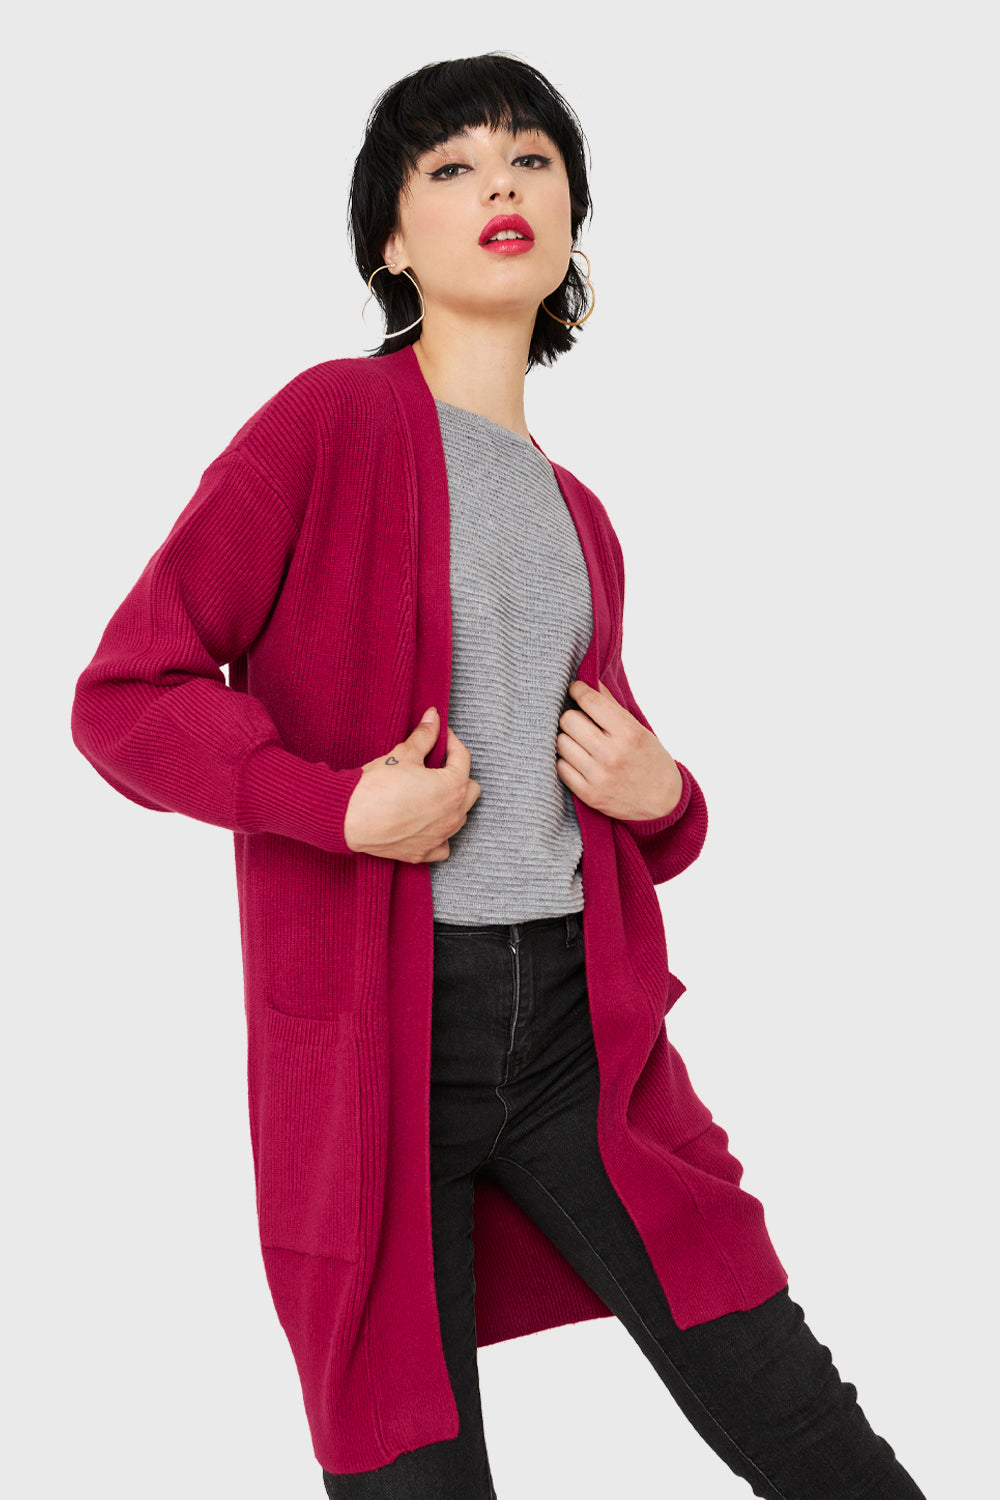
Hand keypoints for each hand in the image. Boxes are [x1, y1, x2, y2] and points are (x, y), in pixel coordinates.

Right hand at [343, 708, 481, 861]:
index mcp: (452, 787)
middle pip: (471, 789)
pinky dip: (440, 834)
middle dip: (458, 774)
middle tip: (438, 765)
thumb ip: (424, 736)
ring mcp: (440, 836)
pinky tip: (428, 824)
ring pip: (460, 817)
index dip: (451, 742)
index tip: (441, 735)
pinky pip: (443, 845)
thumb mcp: (403, 754)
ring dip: (452, 803)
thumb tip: (433, 717)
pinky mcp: (423, 852)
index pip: (463, 758)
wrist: (350, 818)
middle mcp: (453, 815)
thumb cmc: (377, 786)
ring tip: (432, 792)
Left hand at [556, 679, 682, 821]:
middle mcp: (612, 754)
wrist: (663, 804)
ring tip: (580, 742)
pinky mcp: (588, 794)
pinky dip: (566, 761)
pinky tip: (578, 760)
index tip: (576, 690)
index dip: (577, 690)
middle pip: (568, 720)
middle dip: (573, 716)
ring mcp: (598, 776)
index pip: (589, 701)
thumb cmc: (650, 760)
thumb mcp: (639, 730)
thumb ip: (612, 706)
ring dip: (568, 739)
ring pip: (561, 742)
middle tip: (581, 721)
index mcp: (628, 733)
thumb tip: (588, 681)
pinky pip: (560, 767)